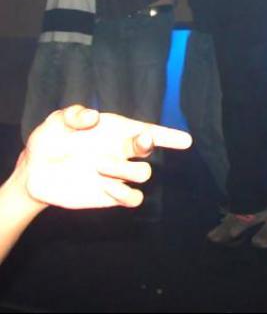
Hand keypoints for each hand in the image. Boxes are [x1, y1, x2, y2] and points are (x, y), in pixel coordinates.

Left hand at [21, 105, 191, 209]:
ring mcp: (117, 175)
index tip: (186, 141)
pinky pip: (132, 198)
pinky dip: (125, 193)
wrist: (33, 173)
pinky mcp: (110, 196)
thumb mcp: (57, 121)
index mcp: (117, 131)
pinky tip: (104, 185)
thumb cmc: (49, 141)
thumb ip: (74, 114)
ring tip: (99, 165)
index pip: (149, 131)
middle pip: (149, 149)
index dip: (169, 136)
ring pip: (143, 174)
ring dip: (124, 169)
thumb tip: (94, 117)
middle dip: (148, 144)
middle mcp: (122, 152)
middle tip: (140, 141)